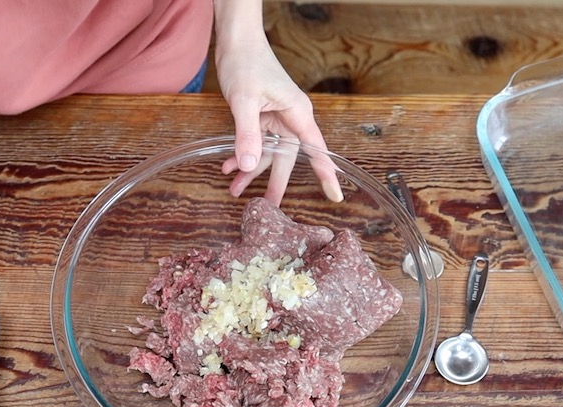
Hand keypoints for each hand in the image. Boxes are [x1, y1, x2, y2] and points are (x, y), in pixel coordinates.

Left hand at [213, 4, 342, 204]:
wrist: (236, 42)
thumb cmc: (246, 63)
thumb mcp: (244, 101)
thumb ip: (247, 135)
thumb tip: (248, 165)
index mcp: (297, 114)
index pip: (316, 149)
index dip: (325, 172)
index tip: (335, 194)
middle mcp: (291, 119)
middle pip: (288, 158)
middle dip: (275, 183)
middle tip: (269, 208)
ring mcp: (276, 119)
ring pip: (268, 154)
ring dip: (250, 171)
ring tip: (234, 191)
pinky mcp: (262, 118)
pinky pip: (255, 143)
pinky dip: (241, 155)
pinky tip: (227, 167)